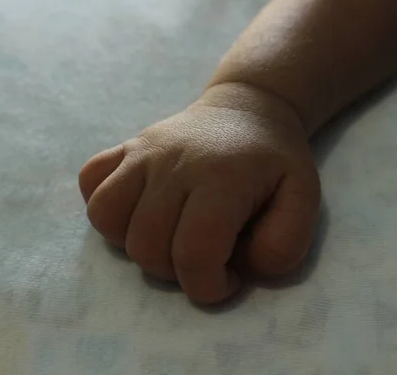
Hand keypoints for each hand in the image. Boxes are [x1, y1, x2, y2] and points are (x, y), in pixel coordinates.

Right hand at [79, 83, 319, 303]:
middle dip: (174, 272)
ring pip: (106, 218)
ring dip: (134, 245)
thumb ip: (284, 243)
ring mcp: (142, 151)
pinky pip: (90, 181)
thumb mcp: (306, 198)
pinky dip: (106, 207)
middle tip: (202, 256)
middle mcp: (172, 163)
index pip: (194, 254)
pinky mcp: (124, 147)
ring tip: (167, 236)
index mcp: (221, 179)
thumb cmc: (274, 160)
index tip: (228, 280)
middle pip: (146, 246)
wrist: (246, 108)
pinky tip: (136, 211)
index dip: (208, 288)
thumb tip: (239, 269)